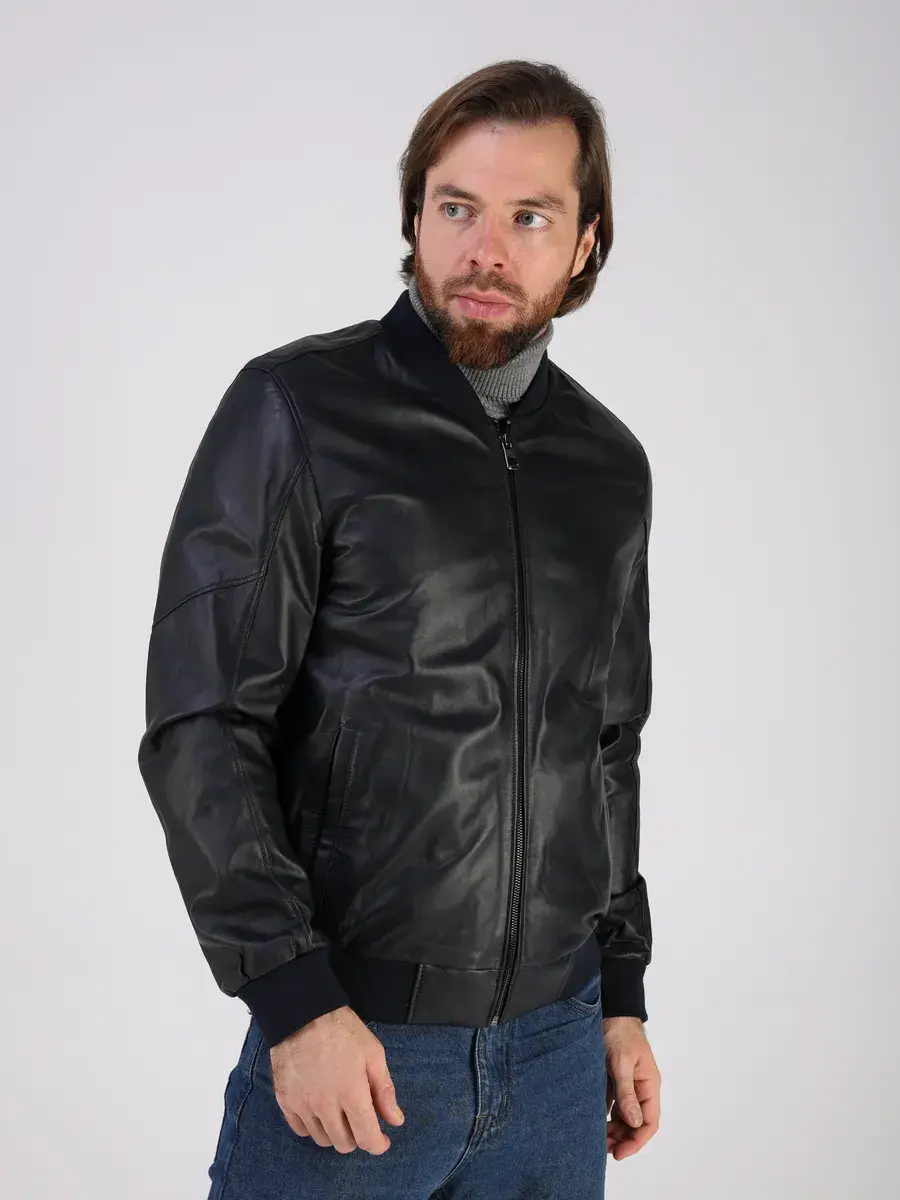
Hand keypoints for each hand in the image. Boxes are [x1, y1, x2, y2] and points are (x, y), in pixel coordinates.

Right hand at [269, 1006, 404, 1154]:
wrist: (303, 1014)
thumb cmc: (342, 1030)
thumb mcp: (373, 1054)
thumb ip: (384, 1090)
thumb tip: (396, 1120)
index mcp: (351, 1094)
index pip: (366, 1138)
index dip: (378, 1144)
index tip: (382, 1139)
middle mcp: (325, 1106)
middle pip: (344, 1144)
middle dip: (357, 1137)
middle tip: (360, 1118)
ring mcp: (302, 1105)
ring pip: (322, 1140)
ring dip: (335, 1133)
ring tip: (340, 1112)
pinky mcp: (285, 1101)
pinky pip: (300, 1130)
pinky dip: (312, 1126)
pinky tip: (319, 1109)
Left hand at [602, 1015, 660, 1159]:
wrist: (609, 1010)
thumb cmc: (619, 1032)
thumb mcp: (621, 1062)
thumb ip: (626, 1092)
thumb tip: (634, 1122)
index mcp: (649, 1084)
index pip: (649, 1122)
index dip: (636, 1140)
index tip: (620, 1153)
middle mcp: (641, 1087)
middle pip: (637, 1122)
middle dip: (623, 1138)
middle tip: (604, 1149)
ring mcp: (628, 1084)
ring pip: (625, 1115)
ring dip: (614, 1129)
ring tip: (598, 1139)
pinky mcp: (615, 1079)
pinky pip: (614, 1103)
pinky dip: (606, 1115)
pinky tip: (594, 1122)